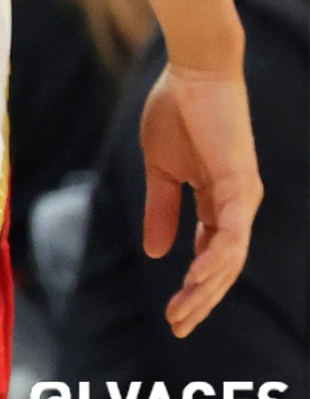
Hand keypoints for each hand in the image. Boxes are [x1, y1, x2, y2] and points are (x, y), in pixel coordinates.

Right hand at [139, 60, 262, 335]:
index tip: (173, 313)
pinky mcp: (241, 185)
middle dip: (200, 299)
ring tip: (183, 311)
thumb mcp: (159, 167)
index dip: (193, 285)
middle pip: (222, 266)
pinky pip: (230, 233)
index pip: (208, 254)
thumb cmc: (176, 110)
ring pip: (229, 257)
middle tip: (178, 327)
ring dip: (206, 287)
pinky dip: (215, 257)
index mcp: (216, 200)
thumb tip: (155, 252)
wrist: (192, 70)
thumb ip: (159, 208)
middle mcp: (236, 206)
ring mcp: (242, 198)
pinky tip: (196, 277)